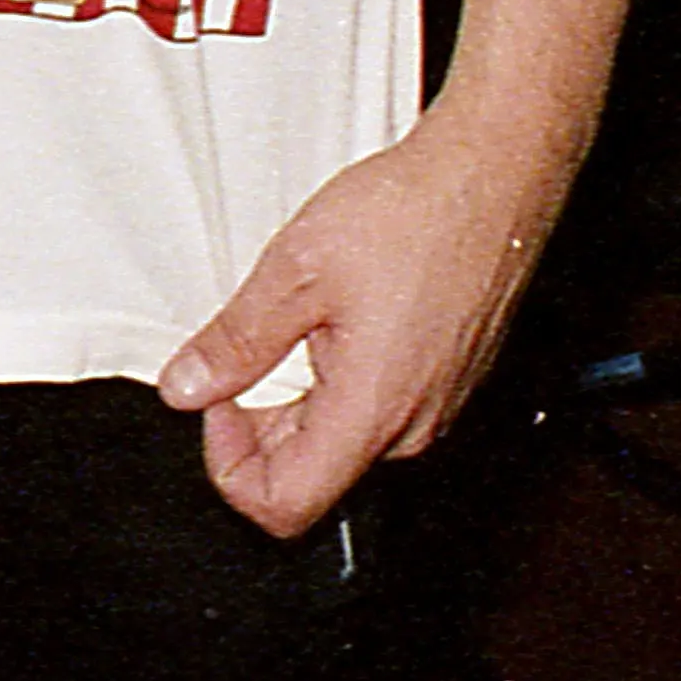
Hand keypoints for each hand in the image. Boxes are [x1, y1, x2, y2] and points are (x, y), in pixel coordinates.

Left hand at [155, 113, 569, 535]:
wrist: (492, 174)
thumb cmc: (416, 212)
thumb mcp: (296, 271)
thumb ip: (235, 343)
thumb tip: (188, 388)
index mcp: (372, 412)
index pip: (283, 506)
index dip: (229, 466)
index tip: (217, 404)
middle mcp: (412, 426)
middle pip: (311, 474)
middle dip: (259, 425)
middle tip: (245, 347)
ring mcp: (438, 407)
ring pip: (342, 440)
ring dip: (299, 399)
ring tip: (299, 319)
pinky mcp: (450, 382)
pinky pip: (380, 409)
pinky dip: (340, 380)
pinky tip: (339, 317)